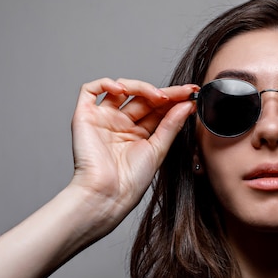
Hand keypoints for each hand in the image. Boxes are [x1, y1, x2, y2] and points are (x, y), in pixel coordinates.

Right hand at [69, 78, 195, 234]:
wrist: (108, 194)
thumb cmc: (131, 180)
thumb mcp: (158, 149)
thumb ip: (171, 124)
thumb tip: (188, 104)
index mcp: (139, 133)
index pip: (158, 108)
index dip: (174, 99)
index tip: (193, 93)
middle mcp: (121, 124)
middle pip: (143, 98)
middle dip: (165, 92)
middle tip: (183, 92)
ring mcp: (103, 119)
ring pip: (121, 89)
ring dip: (141, 86)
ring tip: (158, 96)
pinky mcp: (84, 116)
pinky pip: (90, 90)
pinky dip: (105, 84)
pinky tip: (123, 89)